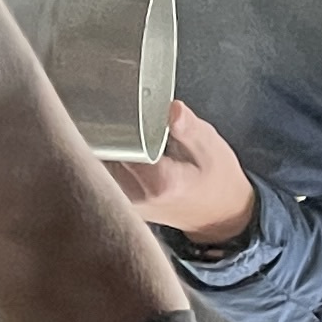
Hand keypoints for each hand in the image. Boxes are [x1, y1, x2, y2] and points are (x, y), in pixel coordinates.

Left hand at [107, 102, 258, 246]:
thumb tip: (172, 108)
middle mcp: (138, 197)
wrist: (219, 214)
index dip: (119, 122)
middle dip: (112, 132)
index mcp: (159, 183)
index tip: (122, 107)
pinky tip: (127, 150)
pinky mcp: (123, 204)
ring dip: (110, 145)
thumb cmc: (216, 178)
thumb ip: (188, 128)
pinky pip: (105, 175)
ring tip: (127, 132)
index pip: (121, 145)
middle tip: (125, 116)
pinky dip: (112, 158)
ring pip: (102, 165)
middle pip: (106, 155)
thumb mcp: (210, 147)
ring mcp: (127, 205)